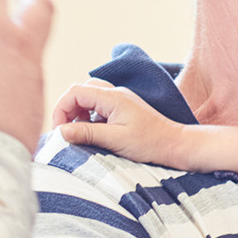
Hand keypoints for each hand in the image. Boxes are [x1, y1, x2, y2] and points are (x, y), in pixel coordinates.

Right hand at [53, 79, 183, 163]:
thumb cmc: (150, 143)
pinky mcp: (124, 109)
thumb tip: (61, 132)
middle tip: (67, 132)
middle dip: (68, 110)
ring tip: (80, 133)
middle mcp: (115, 93)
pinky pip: (99, 106)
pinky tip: (94, 133)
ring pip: (89, 97)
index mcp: (112, 97)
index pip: (75, 92)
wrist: (176, 145)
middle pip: (80, 91)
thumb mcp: (115, 140)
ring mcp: (120, 100)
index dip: (61, 109)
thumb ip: (87, 134)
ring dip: (79, 113)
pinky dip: (90, 117)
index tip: (60, 131)